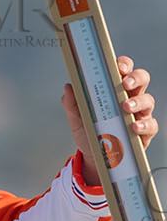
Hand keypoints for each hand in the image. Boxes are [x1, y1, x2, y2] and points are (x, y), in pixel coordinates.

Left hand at [63, 56, 155, 185]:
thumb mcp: (76, 117)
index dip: (123, 64)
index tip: (118, 66)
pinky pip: (151, 124)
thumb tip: (69, 86)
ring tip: (125, 107)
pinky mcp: (145, 131)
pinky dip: (144, 124)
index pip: (123, 70)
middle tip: (124, 83)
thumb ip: (71, 102)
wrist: (94, 156)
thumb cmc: (89, 131)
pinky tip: (134, 127)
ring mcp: (139, 114)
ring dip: (138, 101)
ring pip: (148, 100)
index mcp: (113, 89)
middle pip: (141, 79)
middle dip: (135, 78)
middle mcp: (130, 98)